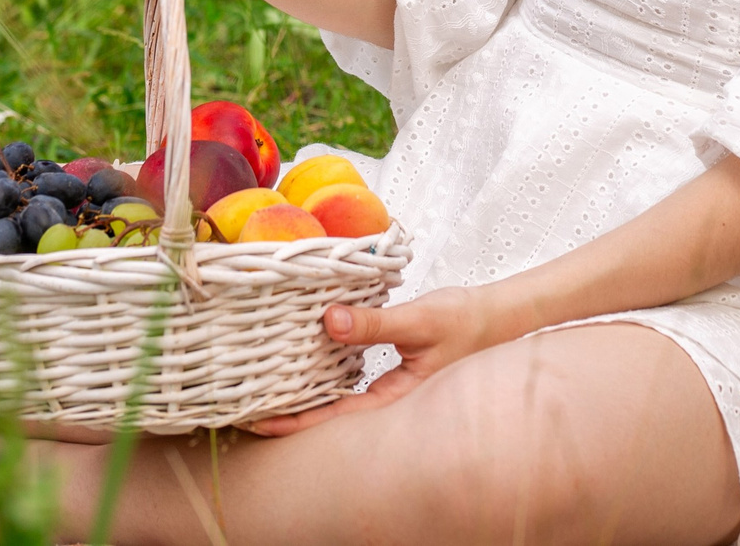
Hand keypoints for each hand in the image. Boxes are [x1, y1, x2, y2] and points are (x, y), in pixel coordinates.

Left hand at [245, 288, 505, 435]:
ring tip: (262, 386)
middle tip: (245, 406)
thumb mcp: (417, 321)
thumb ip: (373, 324)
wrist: (495, 316)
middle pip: (329, 413)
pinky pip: (346, 375)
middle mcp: (387, 398)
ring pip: (335, 395)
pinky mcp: (385, 367)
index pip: (335, 419)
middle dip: (288, 412)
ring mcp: (385, 385)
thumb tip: (327, 321)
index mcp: (395, 399)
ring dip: (302, 392)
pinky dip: (322, 370)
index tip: (259, 421)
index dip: (295, 423)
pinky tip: (301, 359)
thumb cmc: (464, 321)